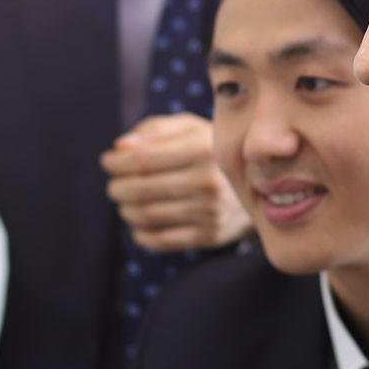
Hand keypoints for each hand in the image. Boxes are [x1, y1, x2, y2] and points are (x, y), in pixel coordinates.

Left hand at [100, 113, 250, 251]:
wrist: (260, 183)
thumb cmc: (211, 149)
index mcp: (202, 148)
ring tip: (127, 201)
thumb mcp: (190, 127)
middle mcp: (208, 181)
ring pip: (147, 216)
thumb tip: (121, 147)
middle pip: (141, 190)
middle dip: (117, 187)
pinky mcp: (211, 235)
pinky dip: (141, 232)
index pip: (142, 160)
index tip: (108, 161)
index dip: (117, 163)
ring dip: (127, 210)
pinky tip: (141, 221)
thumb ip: (154, 130)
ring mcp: (212, 211)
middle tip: (115, 184)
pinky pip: (161, 240)